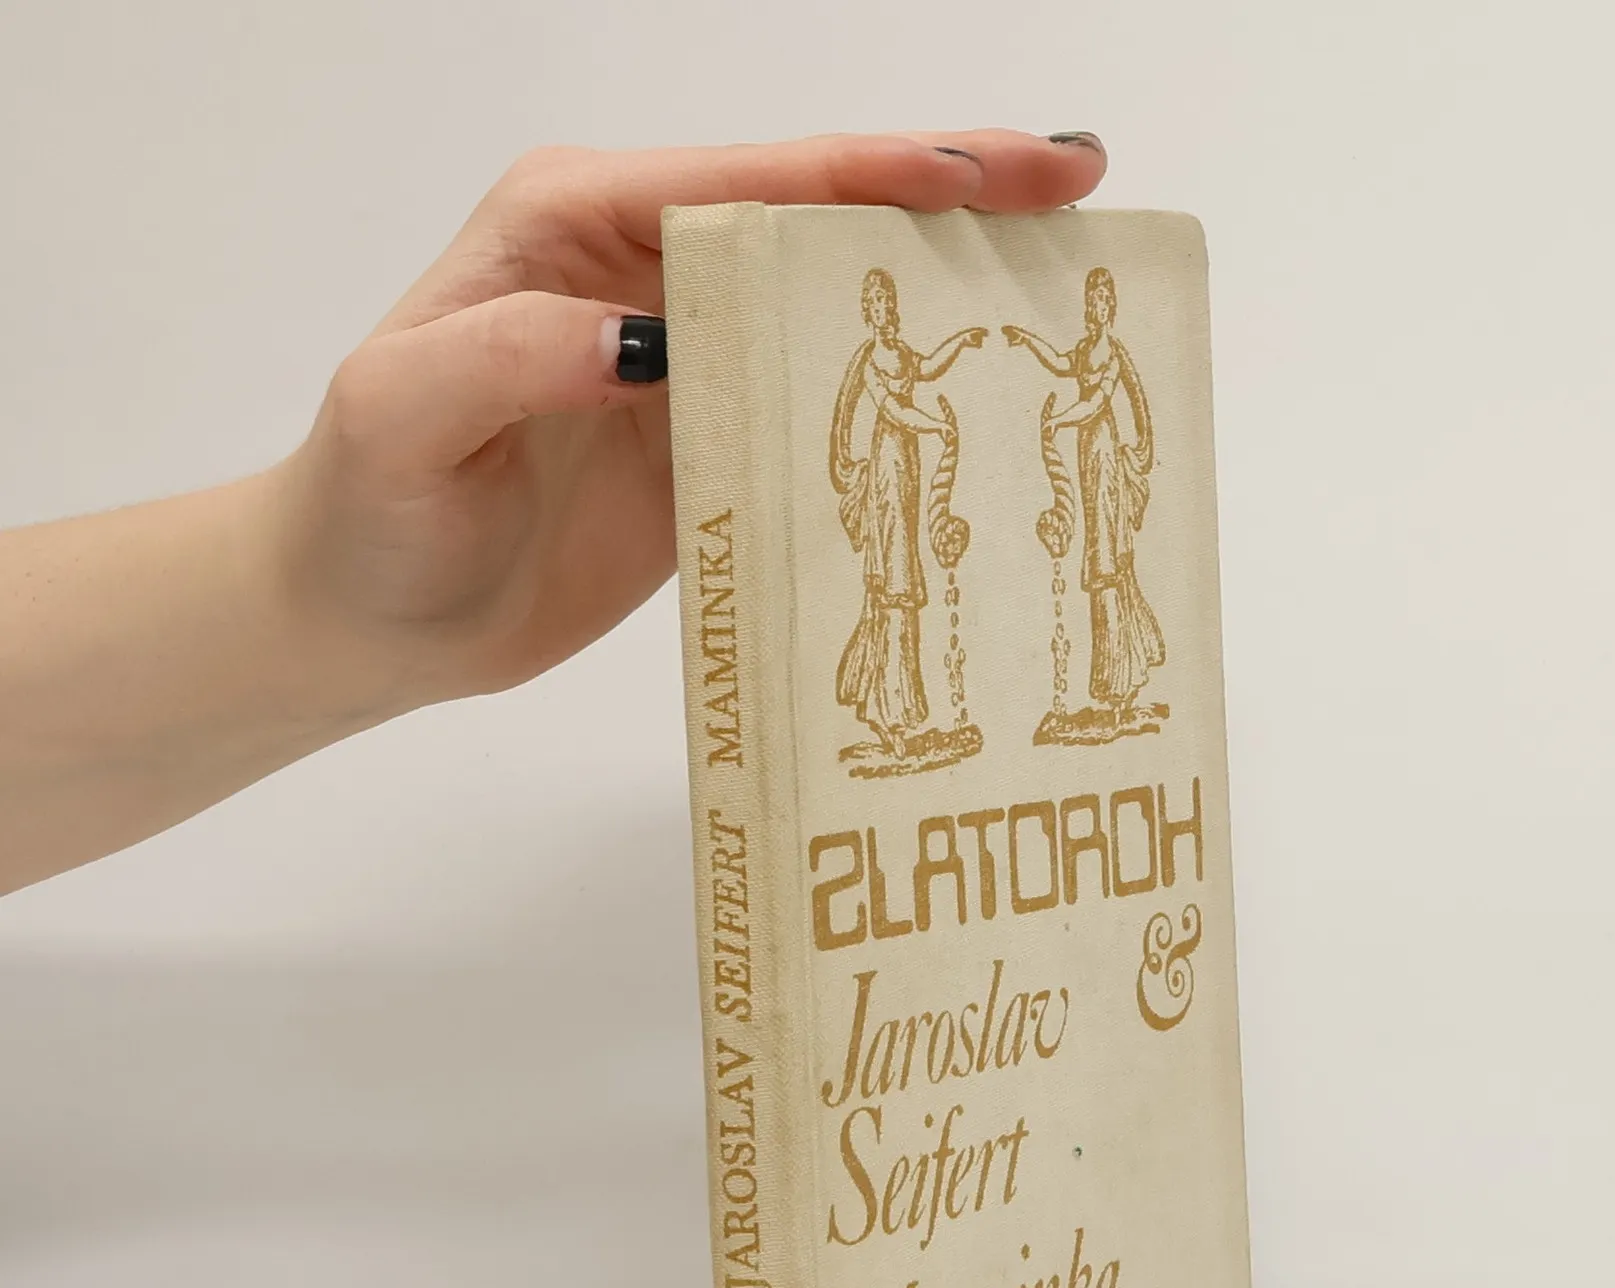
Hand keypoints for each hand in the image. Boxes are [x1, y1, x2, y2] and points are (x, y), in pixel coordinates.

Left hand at [273, 132, 1105, 717]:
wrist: (365, 618)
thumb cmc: (367, 508)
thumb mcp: (407, 412)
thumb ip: (516, 356)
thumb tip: (645, 338)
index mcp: (581, 225)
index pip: (755, 180)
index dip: (882, 172)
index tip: (998, 173)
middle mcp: (648, 275)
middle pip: (821, 222)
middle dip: (951, 202)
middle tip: (1079, 194)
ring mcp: (687, 365)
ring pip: (833, 312)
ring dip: (943, 301)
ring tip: (1059, 294)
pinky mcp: (708, 449)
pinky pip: (817, 417)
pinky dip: (898, 413)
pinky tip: (976, 414)